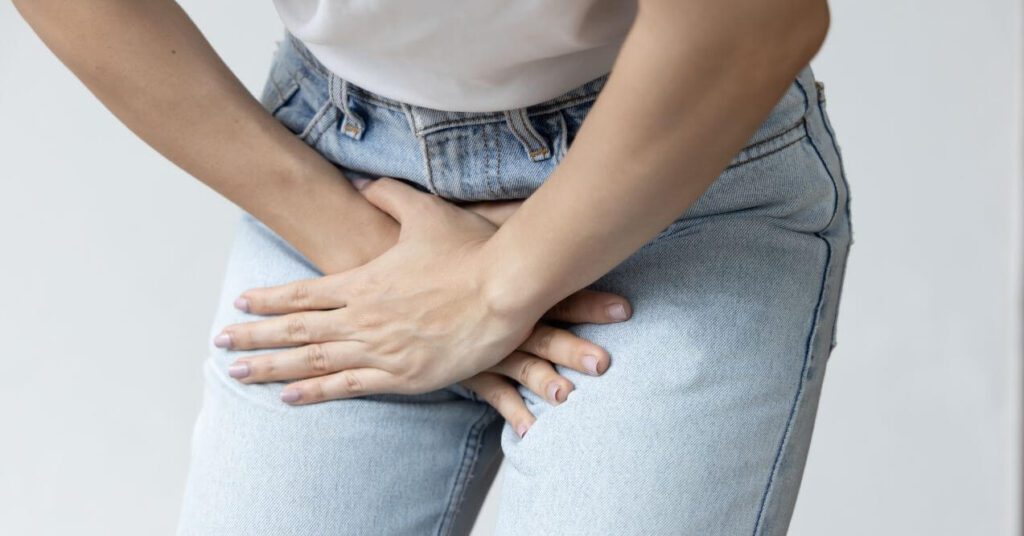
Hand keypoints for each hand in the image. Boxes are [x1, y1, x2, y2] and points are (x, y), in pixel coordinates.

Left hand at [216, 178, 630, 432]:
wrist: (506, 286)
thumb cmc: (471, 249)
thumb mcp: (426, 211)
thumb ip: (388, 196)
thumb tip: (361, 184)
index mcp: (364, 281)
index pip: (303, 294)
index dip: (269, 300)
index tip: (241, 302)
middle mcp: (362, 318)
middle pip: (295, 330)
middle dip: (253, 336)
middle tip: (220, 343)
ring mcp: (380, 349)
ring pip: (313, 361)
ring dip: (271, 368)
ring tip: (237, 373)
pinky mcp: (404, 376)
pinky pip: (349, 387)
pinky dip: (315, 392)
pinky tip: (288, 398)